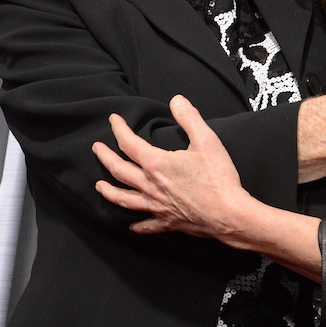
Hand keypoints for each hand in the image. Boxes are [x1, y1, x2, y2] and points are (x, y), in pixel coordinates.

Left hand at [92, 95, 249, 235]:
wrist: (229, 214)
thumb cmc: (219, 178)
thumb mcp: (207, 140)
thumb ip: (189, 117)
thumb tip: (176, 100)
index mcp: (157, 164)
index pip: (129, 143)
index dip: (119, 129)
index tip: (113, 120)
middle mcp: (151, 186)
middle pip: (119, 170)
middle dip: (105, 157)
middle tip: (96, 149)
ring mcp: (157, 206)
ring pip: (124, 199)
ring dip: (109, 191)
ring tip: (100, 186)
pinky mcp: (168, 222)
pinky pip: (146, 225)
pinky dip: (137, 225)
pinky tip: (131, 226)